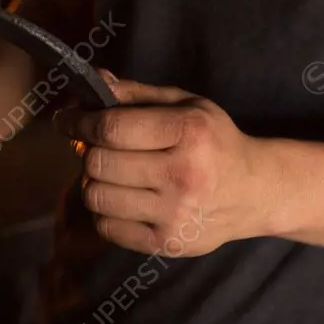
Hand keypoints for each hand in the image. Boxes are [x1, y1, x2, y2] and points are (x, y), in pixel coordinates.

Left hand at [54, 73, 265, 256]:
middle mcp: (183, 175)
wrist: (255, 192)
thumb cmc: (215, 142)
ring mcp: (175, 214)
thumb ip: (137, 93)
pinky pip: (107, 228)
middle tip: (97, 148)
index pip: (111, 129)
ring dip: (94, 182)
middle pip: (98, 164)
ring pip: (96, 197)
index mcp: (189, 132)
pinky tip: (123, 199)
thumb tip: (95, 80)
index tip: (68, 120)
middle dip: (89, 152)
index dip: (79, 123)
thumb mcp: (186, 105)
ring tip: (111, 174)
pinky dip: (105, 212)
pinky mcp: (167, 244)